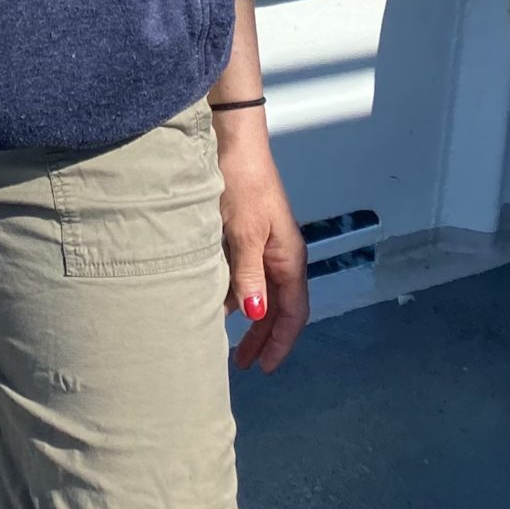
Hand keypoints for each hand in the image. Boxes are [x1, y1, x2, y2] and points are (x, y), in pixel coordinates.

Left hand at [215, 123, 308, 370]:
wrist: (232, 141)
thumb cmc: (242, 184)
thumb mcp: (244, 233)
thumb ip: (248, 275)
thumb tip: (255, 314)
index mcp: (289, 258)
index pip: (294, 312)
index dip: (280, 342)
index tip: (263, 368)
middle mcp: (281, 254)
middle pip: (278, 307)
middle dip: (262, 336)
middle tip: (240, 363)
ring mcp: (265, 243)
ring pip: (260, 290)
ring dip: (246, 314)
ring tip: (223, 337)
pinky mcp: (247, 232)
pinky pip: (246, 273)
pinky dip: (233, 291)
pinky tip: (215, 299)